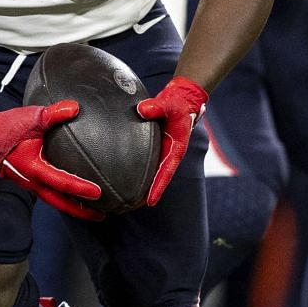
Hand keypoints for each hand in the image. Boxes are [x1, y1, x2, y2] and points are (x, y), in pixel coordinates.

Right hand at [0, 101, 103, 219]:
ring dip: (71, 207)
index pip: (62, 182)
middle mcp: (31, 181)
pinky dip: (61, 198)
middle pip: (59, 202)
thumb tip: (74, 108)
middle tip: (100, 215)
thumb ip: (52, 114)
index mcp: (34, 169)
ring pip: (53, 200)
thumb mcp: (30, 118)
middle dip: (80, 211)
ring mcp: (28, 183)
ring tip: (89, 211)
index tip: (98, 193)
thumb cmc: (5, 128)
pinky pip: (47, 193)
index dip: (81, 188)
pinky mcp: (26, 180)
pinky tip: (69, 195)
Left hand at [134, 76, 208, 206]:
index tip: (150, 201)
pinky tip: (125, 177)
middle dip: (149, 193)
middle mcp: (169, 153)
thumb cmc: (178, 104)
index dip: (158, 187)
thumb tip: (142, 110)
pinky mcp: (155, 146)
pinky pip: (146, 162)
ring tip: (128, 200)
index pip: (166, 172)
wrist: (181, 99)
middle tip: (134, 207)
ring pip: (152, 172)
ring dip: (143, 185)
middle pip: (158, 177)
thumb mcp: (170, 104)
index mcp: (176, 149)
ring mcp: (162, 151)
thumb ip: (157, 107)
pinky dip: (138, 171)